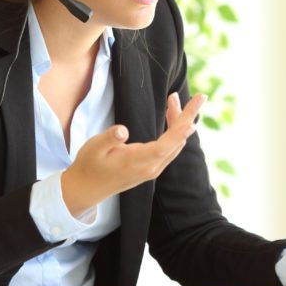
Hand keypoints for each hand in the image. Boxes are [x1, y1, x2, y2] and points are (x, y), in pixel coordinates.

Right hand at [61, 92, 204, 217]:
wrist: (86, 188)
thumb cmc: (89, 165)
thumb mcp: (93, 147)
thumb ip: (109, 138)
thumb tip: (122, 130)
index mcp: (138, 162)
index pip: (165, 144)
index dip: (180, 129)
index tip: (193, 116)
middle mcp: (151, 168)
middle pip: (176, 142)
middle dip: (187, 117)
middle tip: (199, 97)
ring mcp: (152, 169)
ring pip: (173, 145)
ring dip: (179, 122)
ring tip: (174, 100)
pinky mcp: (150, 168)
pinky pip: (169, 148)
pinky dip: (173, 132)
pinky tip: (171, 118)